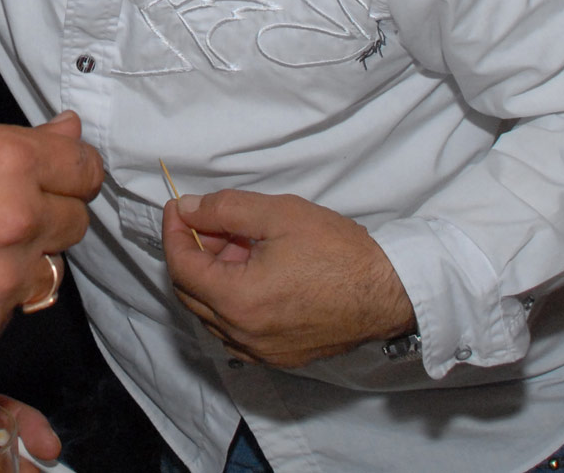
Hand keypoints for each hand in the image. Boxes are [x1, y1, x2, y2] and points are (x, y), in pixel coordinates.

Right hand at [0, 115, 104, 358]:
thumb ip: (17, 146)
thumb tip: (67, 135)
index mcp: (7, 161)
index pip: (85, 171)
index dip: (70, 174)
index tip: (60, 179)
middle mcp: (15, 220)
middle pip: (74, 223)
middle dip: (45, 218)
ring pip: (44, 273)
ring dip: (17, 264)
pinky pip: (6, 315)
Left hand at [164, 190, 414, 368]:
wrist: (389, 291)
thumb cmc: (339, 252)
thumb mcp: (277, 214)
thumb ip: (224, 210)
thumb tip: (187, 210)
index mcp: (238, 301)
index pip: (181, 267)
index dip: (174, 232)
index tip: (179, 208)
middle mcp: (243, 335)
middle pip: (191, 293)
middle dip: (193, 252)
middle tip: (210, 221)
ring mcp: (262, 351)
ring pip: (213, 313)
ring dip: (213, 276)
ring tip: (238, 243)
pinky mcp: (281, 356)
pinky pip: (237, 330)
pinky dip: (233, 300)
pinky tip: (254, 272)